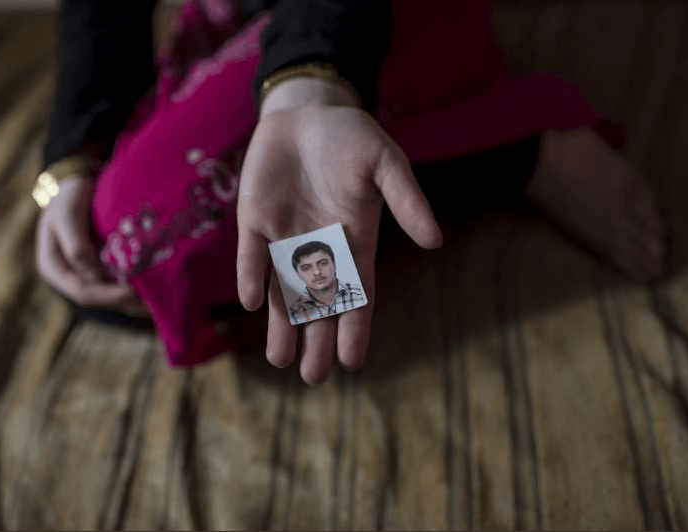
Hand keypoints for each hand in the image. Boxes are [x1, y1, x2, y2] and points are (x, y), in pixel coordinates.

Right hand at [35, 174, 146, 315]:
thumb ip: (76, 244)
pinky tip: (154, 289)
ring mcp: (86, 272)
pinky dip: (135, 287)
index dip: (107, 295)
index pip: (82, 291)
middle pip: (100, 298)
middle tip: (152, 303)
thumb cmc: (69, 197)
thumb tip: (94, 275)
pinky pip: (118, 283)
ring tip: (157, 301)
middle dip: (125, 302)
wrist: (77, 188)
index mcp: (53, 267)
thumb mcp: (66, 213)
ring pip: (110, 293)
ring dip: (134, 300)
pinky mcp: (103, 267)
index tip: (132, 291)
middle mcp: (69, 275)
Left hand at [237, 80, 442, 383]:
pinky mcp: (255, 224)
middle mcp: (319, 250)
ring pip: (284, 293)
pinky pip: (252, 258)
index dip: (355, 328)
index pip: (357, 295)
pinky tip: (255, 303)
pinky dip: (252, 278)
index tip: (352, 362)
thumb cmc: (352, 138)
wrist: (307, 113)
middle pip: (319, 306)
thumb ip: (406, 200)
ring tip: (280, 360)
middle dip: (317, 340)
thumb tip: (435, 241)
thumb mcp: (385, 163)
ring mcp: (285, 239)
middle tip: (313, 377)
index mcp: (354, 243)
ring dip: (282, 325)